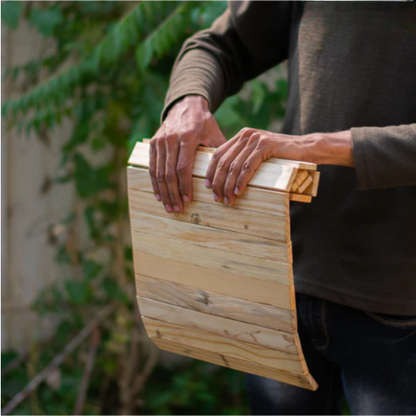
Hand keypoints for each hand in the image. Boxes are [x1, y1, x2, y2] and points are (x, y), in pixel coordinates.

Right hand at [149, 96, 225, 212]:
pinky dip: (155, 183)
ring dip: (164, 192)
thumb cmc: (204, 123)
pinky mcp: (153, 143)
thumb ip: (221, 152)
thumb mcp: (215, 133)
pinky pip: (152, 167)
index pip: (183, 167)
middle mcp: (171, 139)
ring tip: (169, 207)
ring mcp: (160, 141)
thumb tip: (232, 174)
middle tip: (177, 209)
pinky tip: (159, 195)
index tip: (188, 200)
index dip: (185, 186)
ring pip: (159, 172)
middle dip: (173, 194)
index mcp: (188, 136)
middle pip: (169, 173)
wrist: (186, 105)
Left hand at [205, 127, 352, 204]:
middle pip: (224, 161)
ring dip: (228, 185)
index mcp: (241, 136)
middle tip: (217, 198)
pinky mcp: (266, 145)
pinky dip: (242, 181)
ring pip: (234, 166)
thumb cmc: (281, 156)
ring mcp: (256, 139)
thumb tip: (226, 179)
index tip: (208, 187)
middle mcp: (246, 135)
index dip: (210, 171)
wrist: (306, 148)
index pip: (218, 153)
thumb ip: (244, 158)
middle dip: (218, 182)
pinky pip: (248, 166)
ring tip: (227, 199)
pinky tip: (239, 192)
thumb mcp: (258, 154)